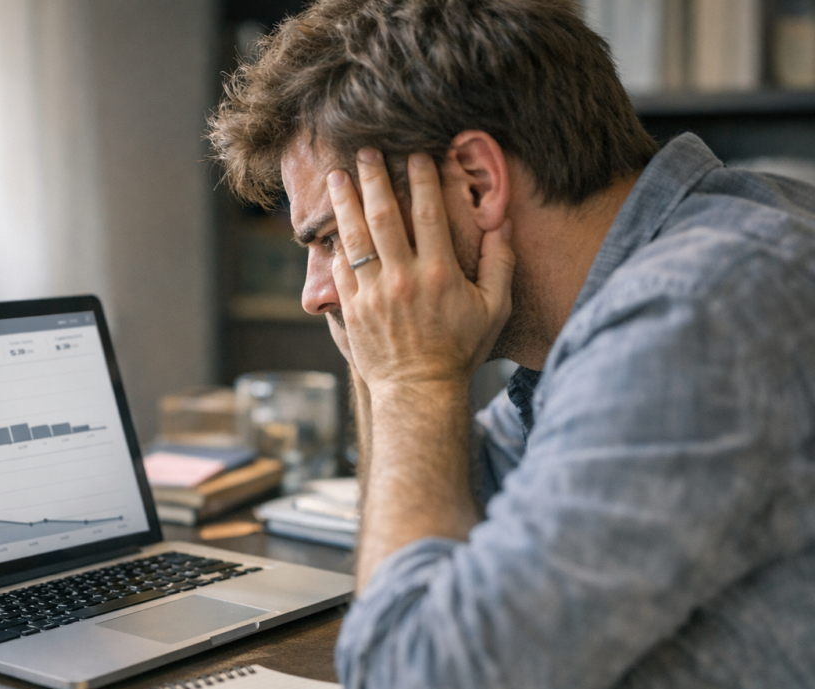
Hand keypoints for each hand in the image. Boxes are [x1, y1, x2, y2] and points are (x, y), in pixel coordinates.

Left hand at [327, 149, 513, 395]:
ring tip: (338, 175)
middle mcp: (403, 279)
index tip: (416, 154)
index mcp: (440, 273)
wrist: (419, 390)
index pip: (430, 214)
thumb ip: (499, 264)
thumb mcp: (494, 309)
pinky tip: (332, 224)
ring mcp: (374, 293)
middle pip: (385, 216)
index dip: (423, 179)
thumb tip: (503, 223)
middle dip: (375, 179)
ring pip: (355, 237)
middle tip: (366, 151)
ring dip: (345, 202)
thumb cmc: (459, 349)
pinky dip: (336, 244)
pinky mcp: (353, 308)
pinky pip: (340, 268)